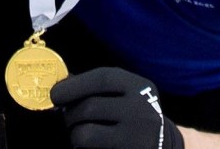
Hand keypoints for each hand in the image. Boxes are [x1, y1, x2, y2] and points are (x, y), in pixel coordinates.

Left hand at [51, 68, 184, 148]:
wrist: (166, 144)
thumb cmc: (132, 113)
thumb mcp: (123, 93)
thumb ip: (94, 87)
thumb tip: (57, 85)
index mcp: (139, 87)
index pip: (102, 79)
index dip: (73, 85)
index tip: (54, 95)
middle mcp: (142, 110)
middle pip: (89, 107)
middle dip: (69, 114)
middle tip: (66, 119)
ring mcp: (140, 137)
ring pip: (86, 134)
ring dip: (74, 135)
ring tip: (79, 135)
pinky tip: (93, 146)